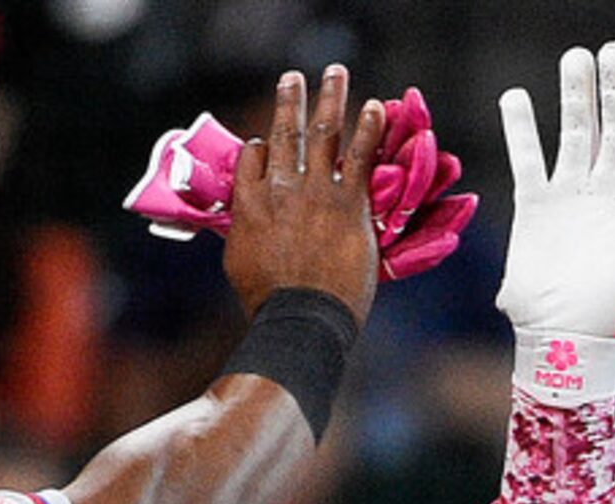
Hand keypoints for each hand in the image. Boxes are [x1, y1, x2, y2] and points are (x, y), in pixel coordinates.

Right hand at [125, 87, 473, 281]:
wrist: (301, 319)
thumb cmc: (268, 304)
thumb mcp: (239, 265)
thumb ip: (244, 235)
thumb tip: (244, 228)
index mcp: (249, 204)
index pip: (252, 158)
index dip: (259, 146)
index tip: (264, 140)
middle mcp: (280, 189)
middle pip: (284, 135)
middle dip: (289, 102)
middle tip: (293, 78)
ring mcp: (316, 192)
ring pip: (323, 133)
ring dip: (330, 98)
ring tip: (335, 73)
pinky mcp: (349, 203)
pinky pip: (361, 156)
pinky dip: (369, 129)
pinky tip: (375, 107)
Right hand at [498, 42, 614, 402]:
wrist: (564, 339)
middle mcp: (612, 192)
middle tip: (613, 53)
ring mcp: (574, 196)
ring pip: (576, 134)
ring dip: (575, 97)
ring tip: (574, 59)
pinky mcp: (536, 207)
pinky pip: (529, 159)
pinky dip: (523, 130)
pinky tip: (518, 98)